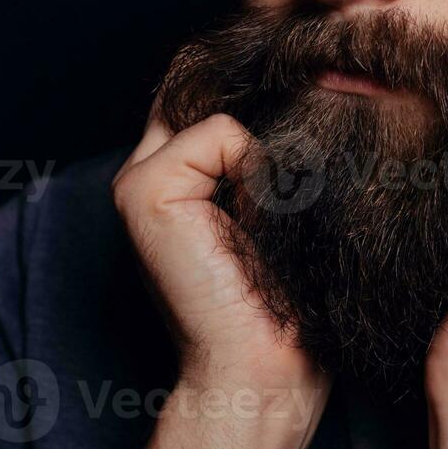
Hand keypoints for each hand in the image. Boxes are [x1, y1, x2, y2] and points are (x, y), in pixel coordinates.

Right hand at [112, 111, 330, 448]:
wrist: (263, 365)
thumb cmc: (285, 294)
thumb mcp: (279, 204)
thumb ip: (266, 146)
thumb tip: (306, 82)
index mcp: (178, 171)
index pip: (210, 90)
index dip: (260, 87)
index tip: (308, 85)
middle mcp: (150, 166)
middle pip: (211, 87)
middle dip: (266, 97)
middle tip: (297, 161)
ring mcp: (138, 177)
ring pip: (221, 110)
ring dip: (266, 152)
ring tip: (276, 210)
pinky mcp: (144, 191)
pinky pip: (219, 133)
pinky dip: (255, 167)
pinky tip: (256, 220)